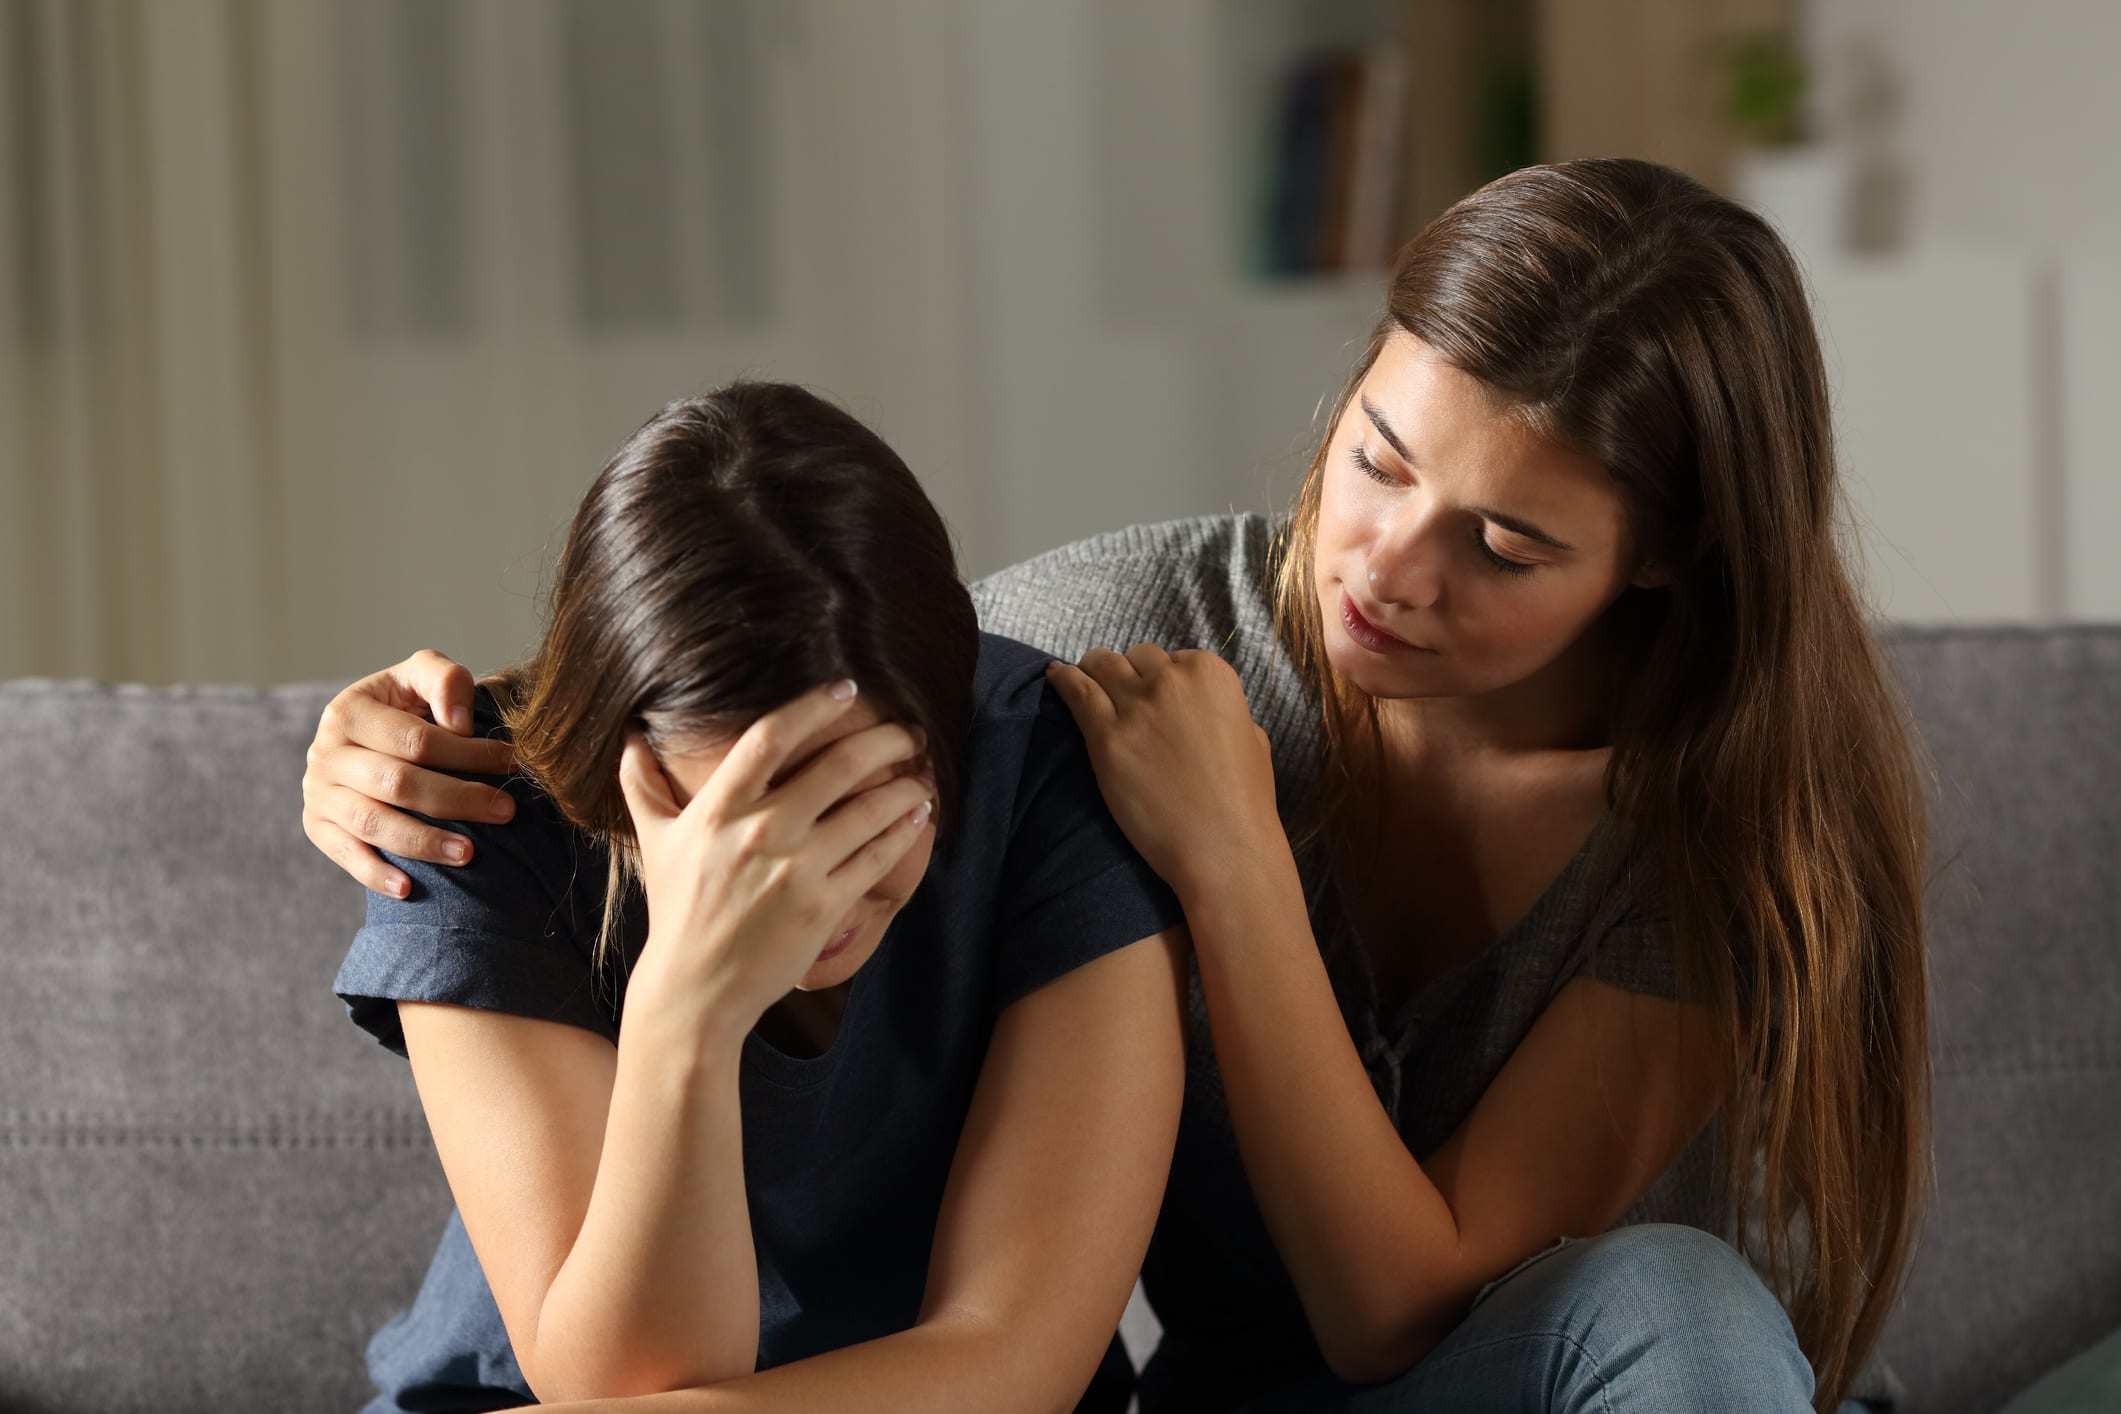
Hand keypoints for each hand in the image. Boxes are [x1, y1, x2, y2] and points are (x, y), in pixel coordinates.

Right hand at [301, 649, 517, 897]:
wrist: (364, 734)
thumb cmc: (406, 705)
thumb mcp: (421, 676)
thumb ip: (444, 681)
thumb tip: (459, 723)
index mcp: (348, 711)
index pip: (414, 740)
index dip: (467, 753)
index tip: (510, 764)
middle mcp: (325, 753)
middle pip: (398, 783)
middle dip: (458, 799)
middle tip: (506, 811)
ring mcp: (317, 793)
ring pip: (373, 823)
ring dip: (424, 842)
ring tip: (469, 854)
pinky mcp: (317, 827)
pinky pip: (346, 856)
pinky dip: (375, 874)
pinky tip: (410, 889)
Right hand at [616, 683, 935, 1029]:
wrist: (696, 989)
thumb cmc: (677, 910)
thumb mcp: (655, 842)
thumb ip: (642, 786)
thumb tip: (628, 738)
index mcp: (718, 810)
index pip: (770, 736)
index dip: (813, 706)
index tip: (846, 689)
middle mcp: (760, 832)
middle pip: (837, 766)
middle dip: (884, 741)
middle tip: (908, 732)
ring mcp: (795, 870)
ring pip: (867, 811)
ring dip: (904, 786)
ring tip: (923, 775)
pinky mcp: (823, 906)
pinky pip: (875, 858)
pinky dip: (903, 832)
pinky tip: (918, 816)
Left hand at [1044, 645, 1281, 901]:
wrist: (1223, 846)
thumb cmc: (1243, 801)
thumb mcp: (1251, 737)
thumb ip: (1223, 710)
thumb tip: (1203, 709)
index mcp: (1211, 673)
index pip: (1173, 658)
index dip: (1162, 677)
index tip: (1155, 695)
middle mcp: (1172, 680)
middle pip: (1136, 658)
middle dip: (1129, 674)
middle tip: (1121, 694)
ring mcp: (1136, 706)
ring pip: (1101, 664)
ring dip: (1093, 669)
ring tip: (1082, 677)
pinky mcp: (1106, 737)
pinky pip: (1075, 691)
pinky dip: (1062, 680)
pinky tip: (1053, 676)